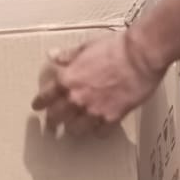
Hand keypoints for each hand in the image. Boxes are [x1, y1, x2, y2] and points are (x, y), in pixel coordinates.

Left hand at [32, 30, 164, 134]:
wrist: (142, 54)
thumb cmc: (117, 46)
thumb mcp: (87, 46)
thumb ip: (68, 55)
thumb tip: (53, 55)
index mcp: (68, 79)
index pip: (45, 97)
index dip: (40, 103)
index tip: (38, 107)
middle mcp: (76, 98)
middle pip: (56, 118)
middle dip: (53, 121)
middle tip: (53, 125)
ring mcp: (94, 110)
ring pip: (75, 129)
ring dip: (74, 128)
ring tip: (75, 129)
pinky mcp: (112, 117)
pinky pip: (100, 132)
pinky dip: (99, 131)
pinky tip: (101, 128)